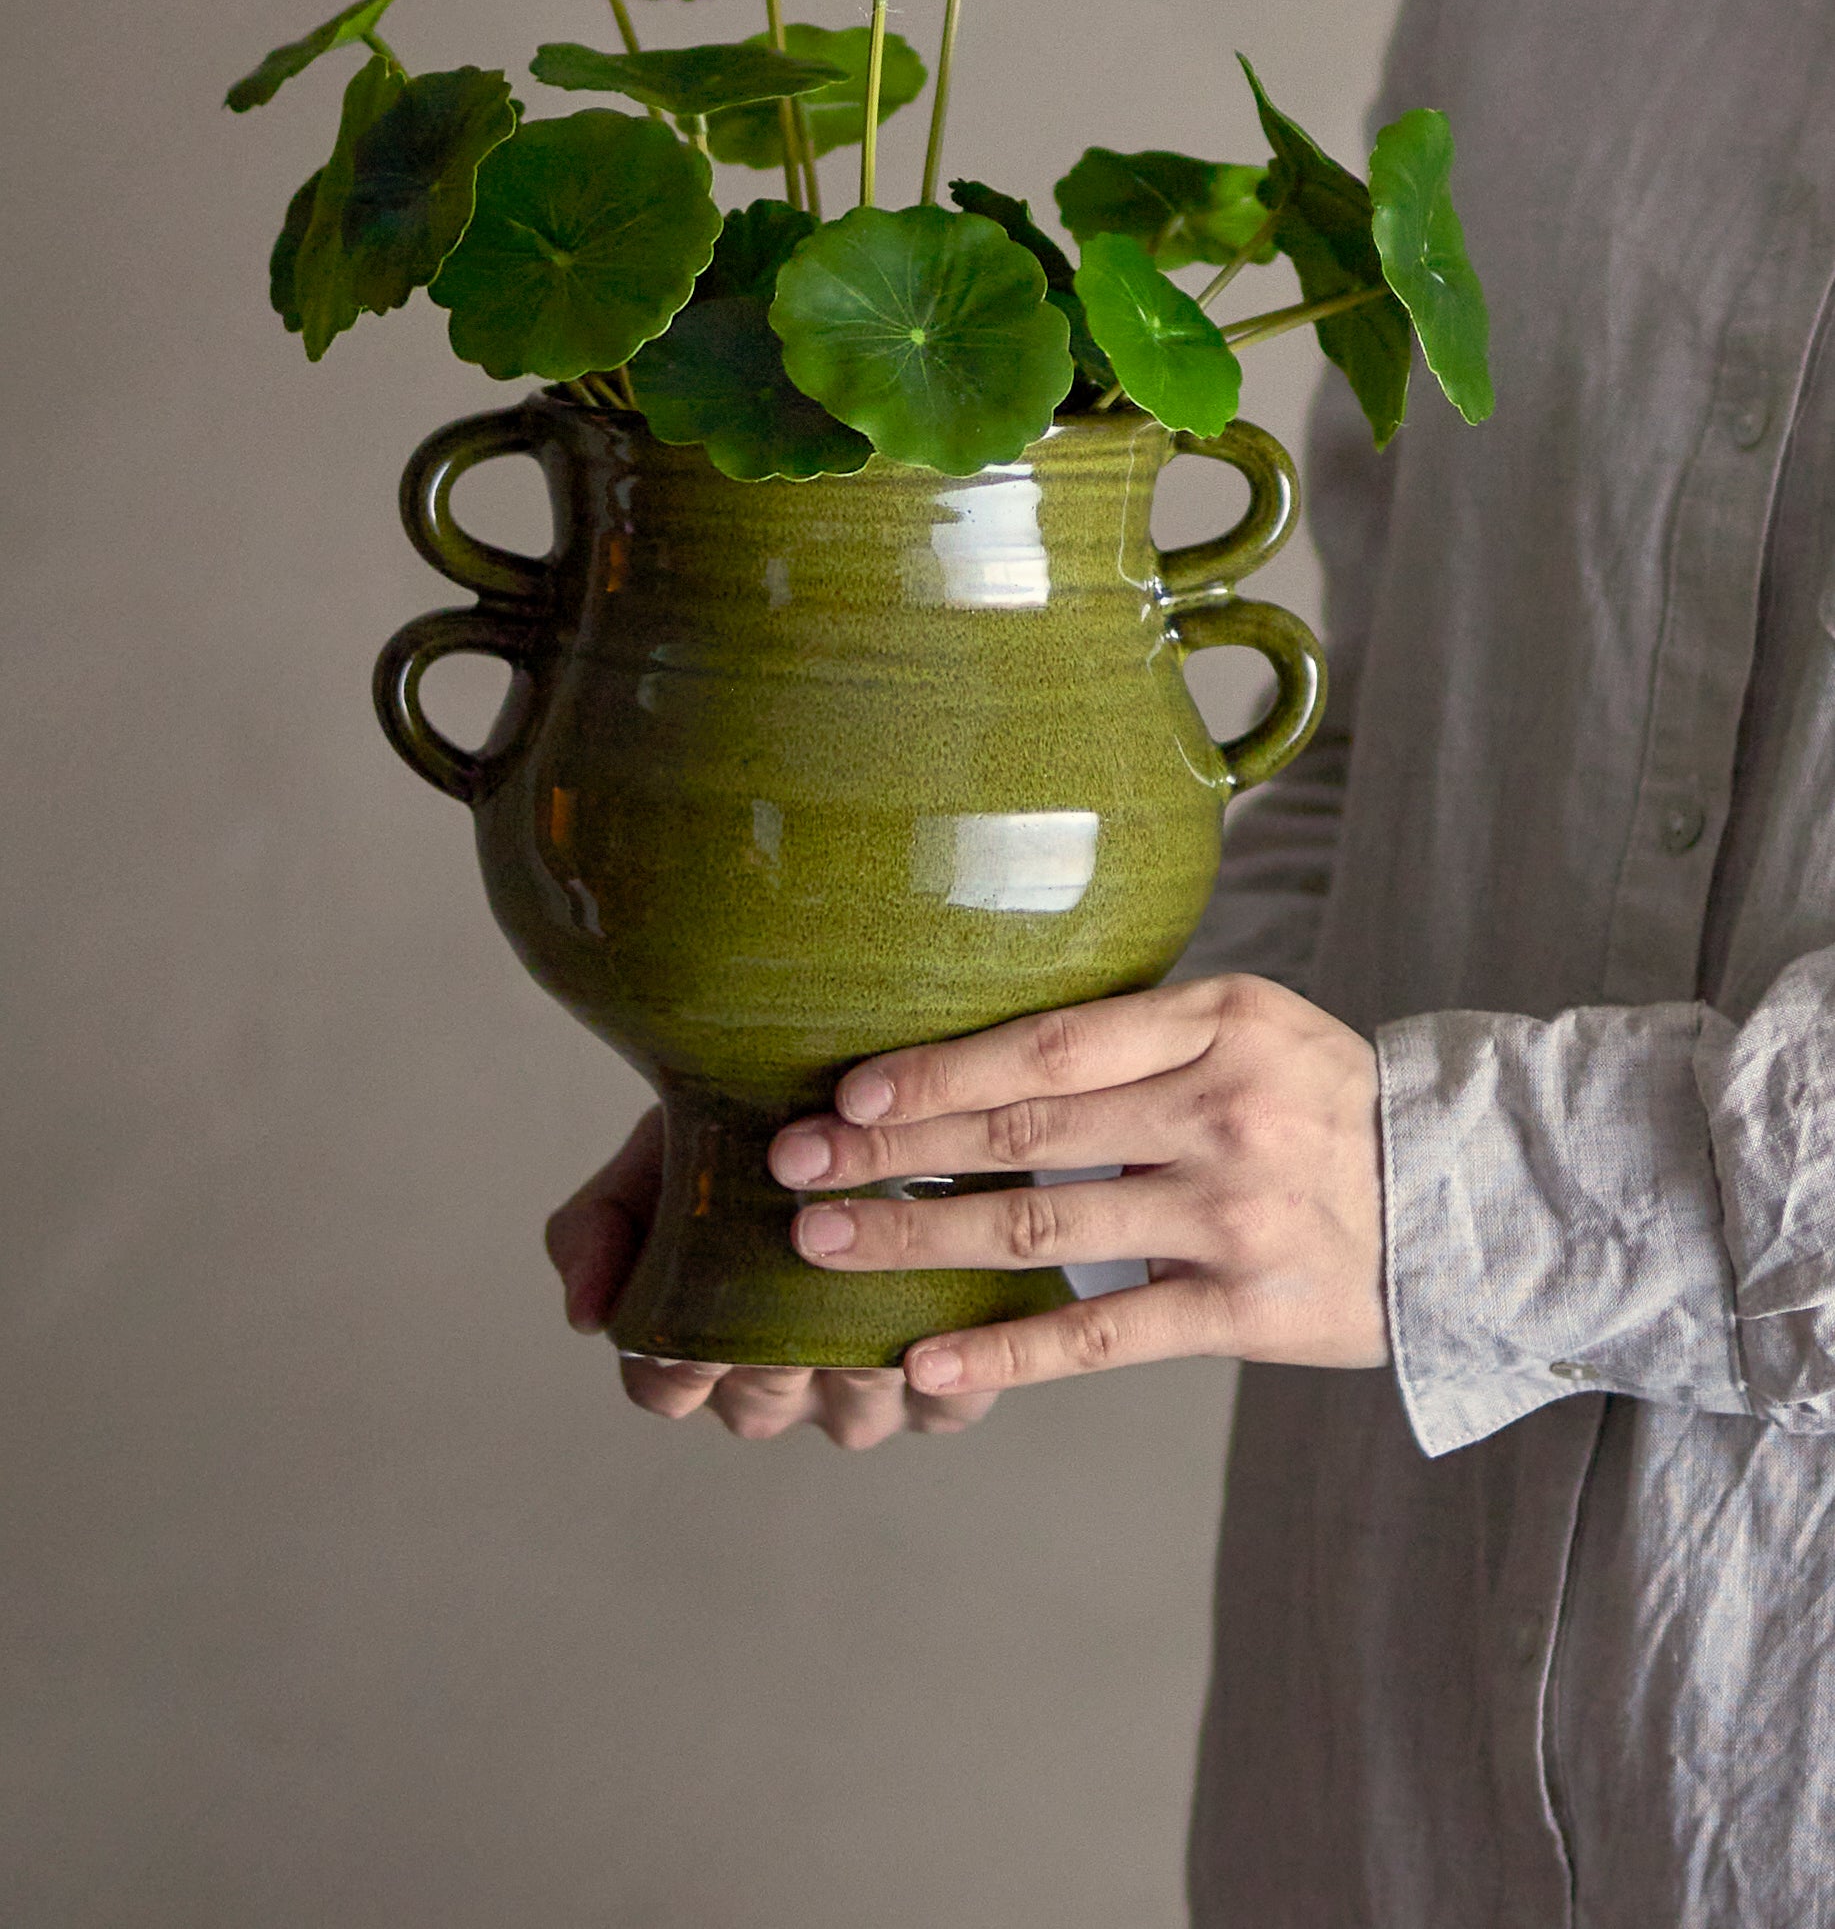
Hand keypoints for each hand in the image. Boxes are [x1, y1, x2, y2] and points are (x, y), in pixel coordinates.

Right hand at [543, 1105, 1000, 1447]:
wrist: (860, 1094)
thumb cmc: (744, 1132)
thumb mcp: (654, 1159)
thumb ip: (599, 1226)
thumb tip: (585, 1315)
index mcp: (700, 1348)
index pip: (665, 1388)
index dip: (671, 1373)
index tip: (681, 1339)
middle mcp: (781, 1386)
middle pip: (760, 1405)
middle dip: (767, 1363)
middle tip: (780, 1318)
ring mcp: (863, 1394)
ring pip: (853, 1410)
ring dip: (856, 1365)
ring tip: (863, 1306)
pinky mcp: (951, 1385)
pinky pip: (947, 1409)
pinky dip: (947, 1376)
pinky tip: (943, 1326)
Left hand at [766, 974, 1386, 1399]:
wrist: (1476, 1199)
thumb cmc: (1332, 1103)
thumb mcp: (1252, 1026)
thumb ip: (1138, 1032)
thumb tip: (983, 1042)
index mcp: (1217, 1022)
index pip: (1050, 1041)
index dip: (941, 1067)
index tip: (848, 1087)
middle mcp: (1222, 1111)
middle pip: (1026, 1126)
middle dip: (895, 1147)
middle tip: (794, 1163)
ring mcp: (1233, 1215)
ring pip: (1044, 1226)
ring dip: (921, 1237)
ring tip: (826, 1247)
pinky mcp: (1246, 1311)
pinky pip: (1102, 1332)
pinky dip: (1006, 1346)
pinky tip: (925, 1356)